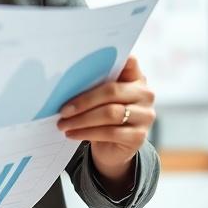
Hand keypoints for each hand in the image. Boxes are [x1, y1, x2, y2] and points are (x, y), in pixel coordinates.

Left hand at [57, 55, 155, 190]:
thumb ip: (93, 86)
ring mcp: (145, 116)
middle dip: (83, 101)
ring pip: (110, 113)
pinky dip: (87, 133)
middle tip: (62, 110)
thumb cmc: (102, 118)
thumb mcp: (99, 100)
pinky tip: (72, 133)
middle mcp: (145, 95)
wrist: (112, 148)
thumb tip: (66, 83)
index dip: (113, 60)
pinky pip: (110, 132)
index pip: (129, 62)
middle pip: (111, 91)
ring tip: (63, 124)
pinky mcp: (139, 136)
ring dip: (81, 119)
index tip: (88, 62)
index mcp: (135, 79)